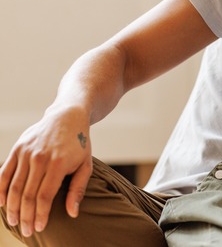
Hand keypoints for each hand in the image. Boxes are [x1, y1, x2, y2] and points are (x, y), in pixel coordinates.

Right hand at [0, 105, 92, 236]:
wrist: (67, 117)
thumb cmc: (79, 144)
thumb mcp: (86, 165)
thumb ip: (78, 189)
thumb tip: (72, 213)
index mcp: (58, 164)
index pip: (44, 196)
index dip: (40, 214)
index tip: (40, 228)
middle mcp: (40, 158)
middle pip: (27, 195)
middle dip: (25, 216)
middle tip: (26, 231)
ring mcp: (26, 153)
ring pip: (13, 187)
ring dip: (11, 207)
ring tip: (14, 222)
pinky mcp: (16, 149)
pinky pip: (4, 173)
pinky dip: (0, 190)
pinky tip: (2, 203)